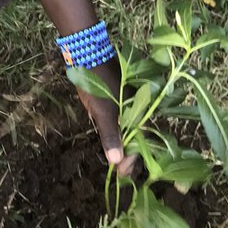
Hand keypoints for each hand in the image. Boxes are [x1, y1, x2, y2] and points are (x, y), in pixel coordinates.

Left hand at [74, 58, 135, 177]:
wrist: (86, 53)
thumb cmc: (96, 82)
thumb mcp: (102, 111)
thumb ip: (111, 135)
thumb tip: (117, 161)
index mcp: (138, 110)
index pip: (140, 141)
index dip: (132, 159)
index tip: (121, 174)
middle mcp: (137, 106)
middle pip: (137, 136)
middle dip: (130, 155)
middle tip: (120, 172)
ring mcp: (128, 101)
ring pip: (129, 128)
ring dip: (124, 145)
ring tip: (117, 161)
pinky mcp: (118, 97)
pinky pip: (122, 119)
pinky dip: (119, 132)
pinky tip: (114, 140)